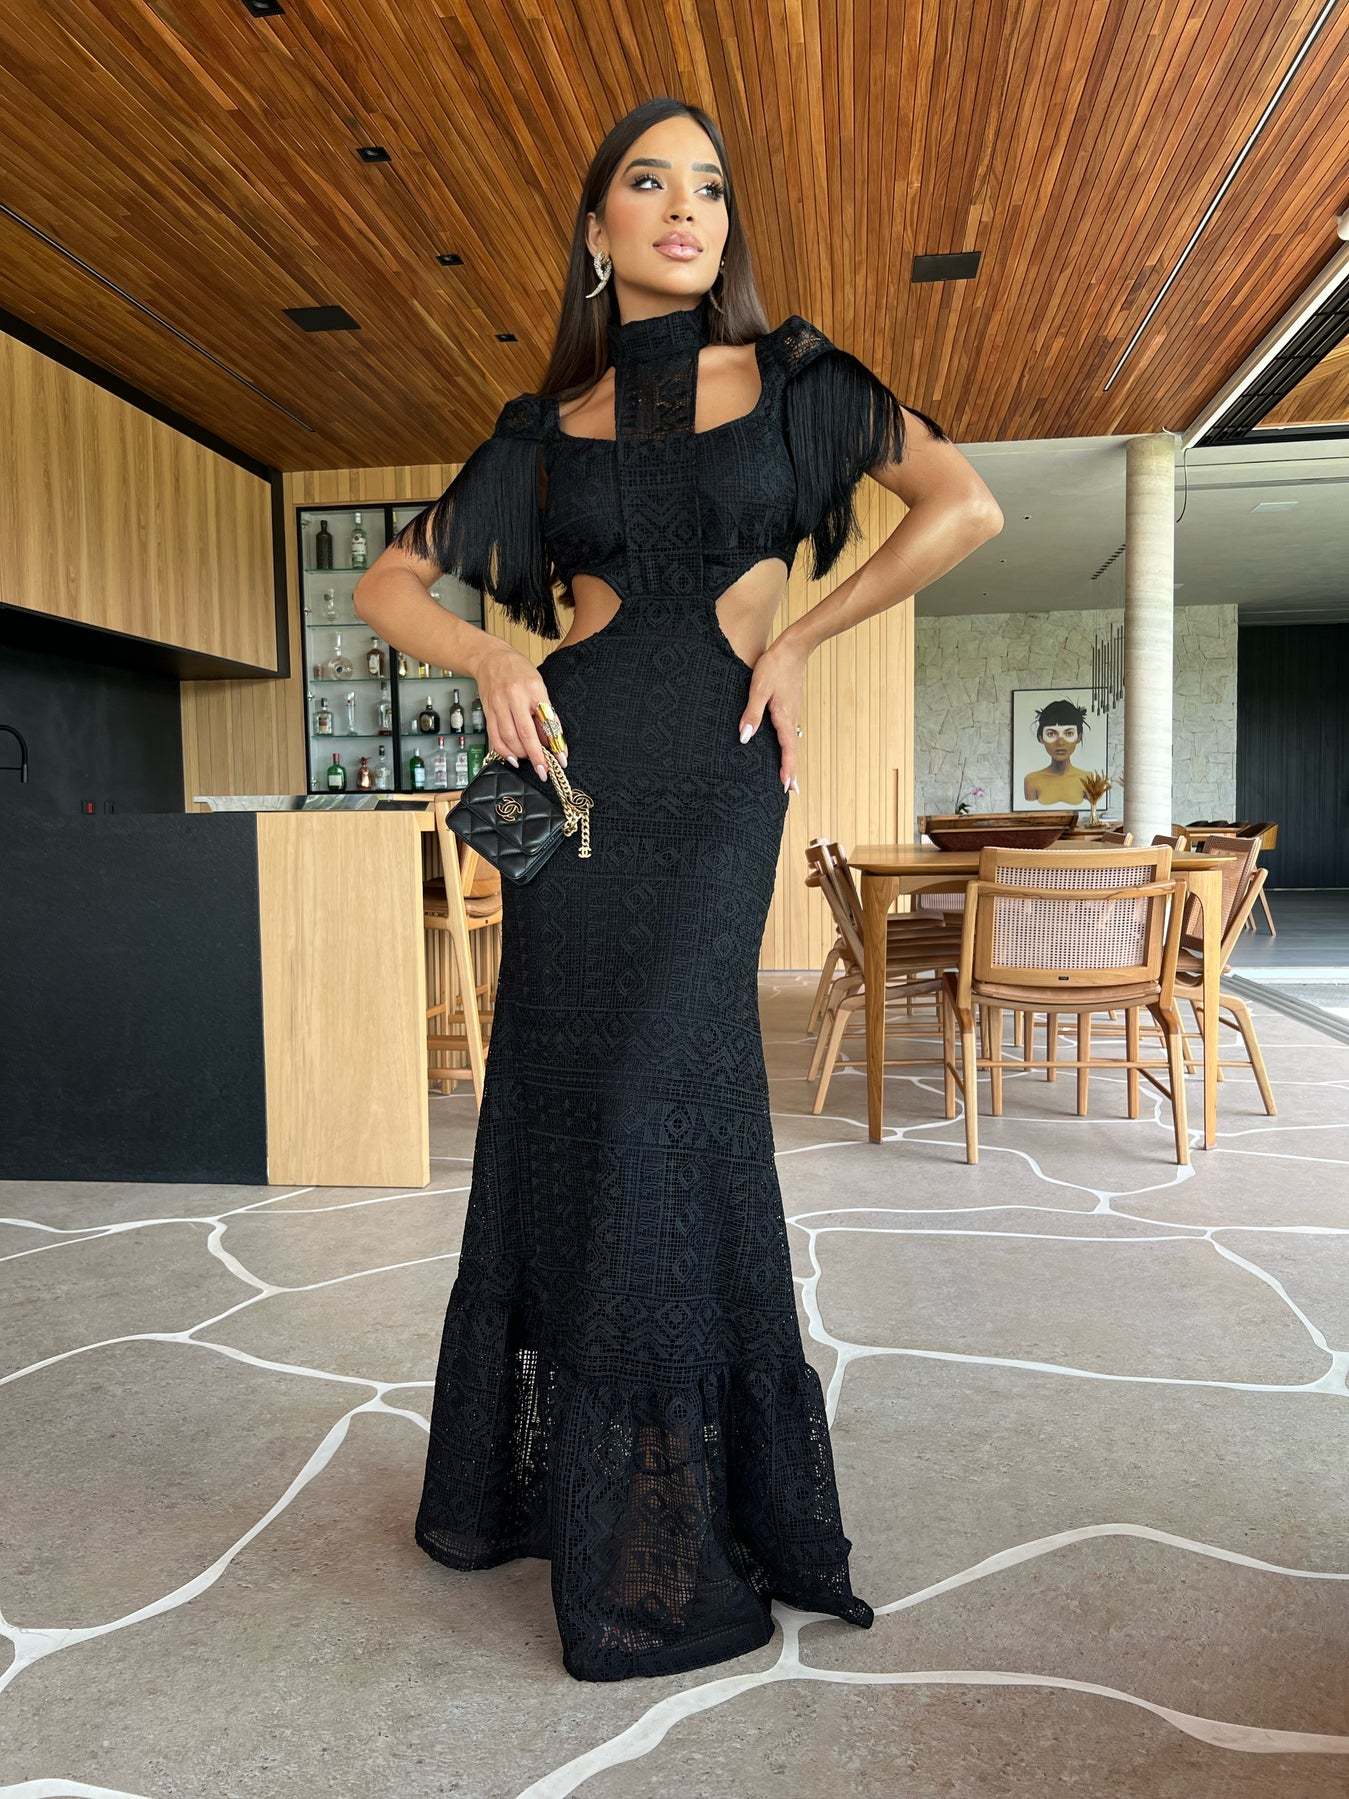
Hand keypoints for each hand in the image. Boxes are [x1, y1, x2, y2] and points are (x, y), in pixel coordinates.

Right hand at [475, 642, 565, 780]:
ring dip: (521, 755)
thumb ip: (546, 711)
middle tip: (544, 771)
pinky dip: (504, 752)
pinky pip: (495, 737)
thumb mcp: (539, 685)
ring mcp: (498, 705)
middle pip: (525, 733)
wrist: (490, 659)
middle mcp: (514, 697)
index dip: (554, 743)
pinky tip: (513, 758)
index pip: (546, 720)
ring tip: (530, 760)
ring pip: (508, 738)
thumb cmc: (518, 670)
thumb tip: (554, 738)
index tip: (562, 758)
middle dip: (536, 756)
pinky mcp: (488, 712)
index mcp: (532, 688)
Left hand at [736, 635, 805, 792]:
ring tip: (788, 775)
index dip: (787, 769)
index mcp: (784, 717)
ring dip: (790, 759)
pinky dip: (789, 745)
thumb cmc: (774, 666)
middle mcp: (791, 718)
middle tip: (792, 791)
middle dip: (791, 771)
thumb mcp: (758, 688)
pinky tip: (784, 746)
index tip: (786, 787)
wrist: (794, 647)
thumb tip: (745, 738)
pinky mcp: (790, 706)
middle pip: (792, 750)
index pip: (787, 749)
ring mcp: (792, 712)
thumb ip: (752, 713)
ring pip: (792, 741)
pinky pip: (789, 731)